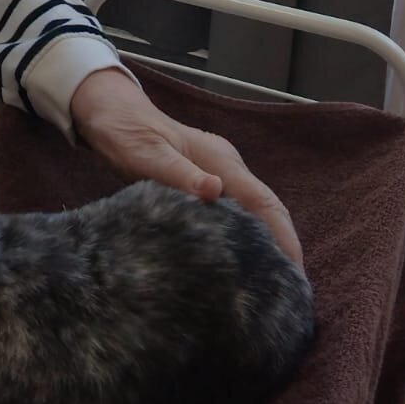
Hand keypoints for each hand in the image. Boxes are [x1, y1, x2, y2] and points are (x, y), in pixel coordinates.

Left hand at [69, 67, 302, 263]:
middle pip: (266, 209)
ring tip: (269, 283)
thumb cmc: (126, 133)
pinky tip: (238, 259)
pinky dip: (242, 236)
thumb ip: (180, 174)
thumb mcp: (147, 155)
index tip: (295, 270)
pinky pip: (233, 212)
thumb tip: (215, 191)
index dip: (283, 235)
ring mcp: (217, 173)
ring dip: (264, 242)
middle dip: (282, 245)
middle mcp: (226, 167)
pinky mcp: (204, 182)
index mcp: (221, 161)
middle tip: (288, 290)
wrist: (109, 112)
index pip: (264, 201)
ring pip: (251, 212)